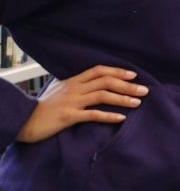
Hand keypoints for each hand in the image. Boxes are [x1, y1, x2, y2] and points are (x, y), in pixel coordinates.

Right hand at [16, 65, 148, 143]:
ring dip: (123, 98)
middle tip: (144, 90)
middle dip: (127, 85)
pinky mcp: (69, 116)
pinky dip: (109, 115)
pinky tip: (121, 118)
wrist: (24, 120)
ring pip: (103, 96)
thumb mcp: (59, 90)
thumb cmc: (43, 107)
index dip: (118, 71)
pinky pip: (93, 114)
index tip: (133, 75)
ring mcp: (72, 101)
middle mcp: (75, 88)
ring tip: (138, 102)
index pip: (99, 70)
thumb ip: (76, 86)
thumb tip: (94, 84)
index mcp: (73, 80)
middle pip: (106, 81)